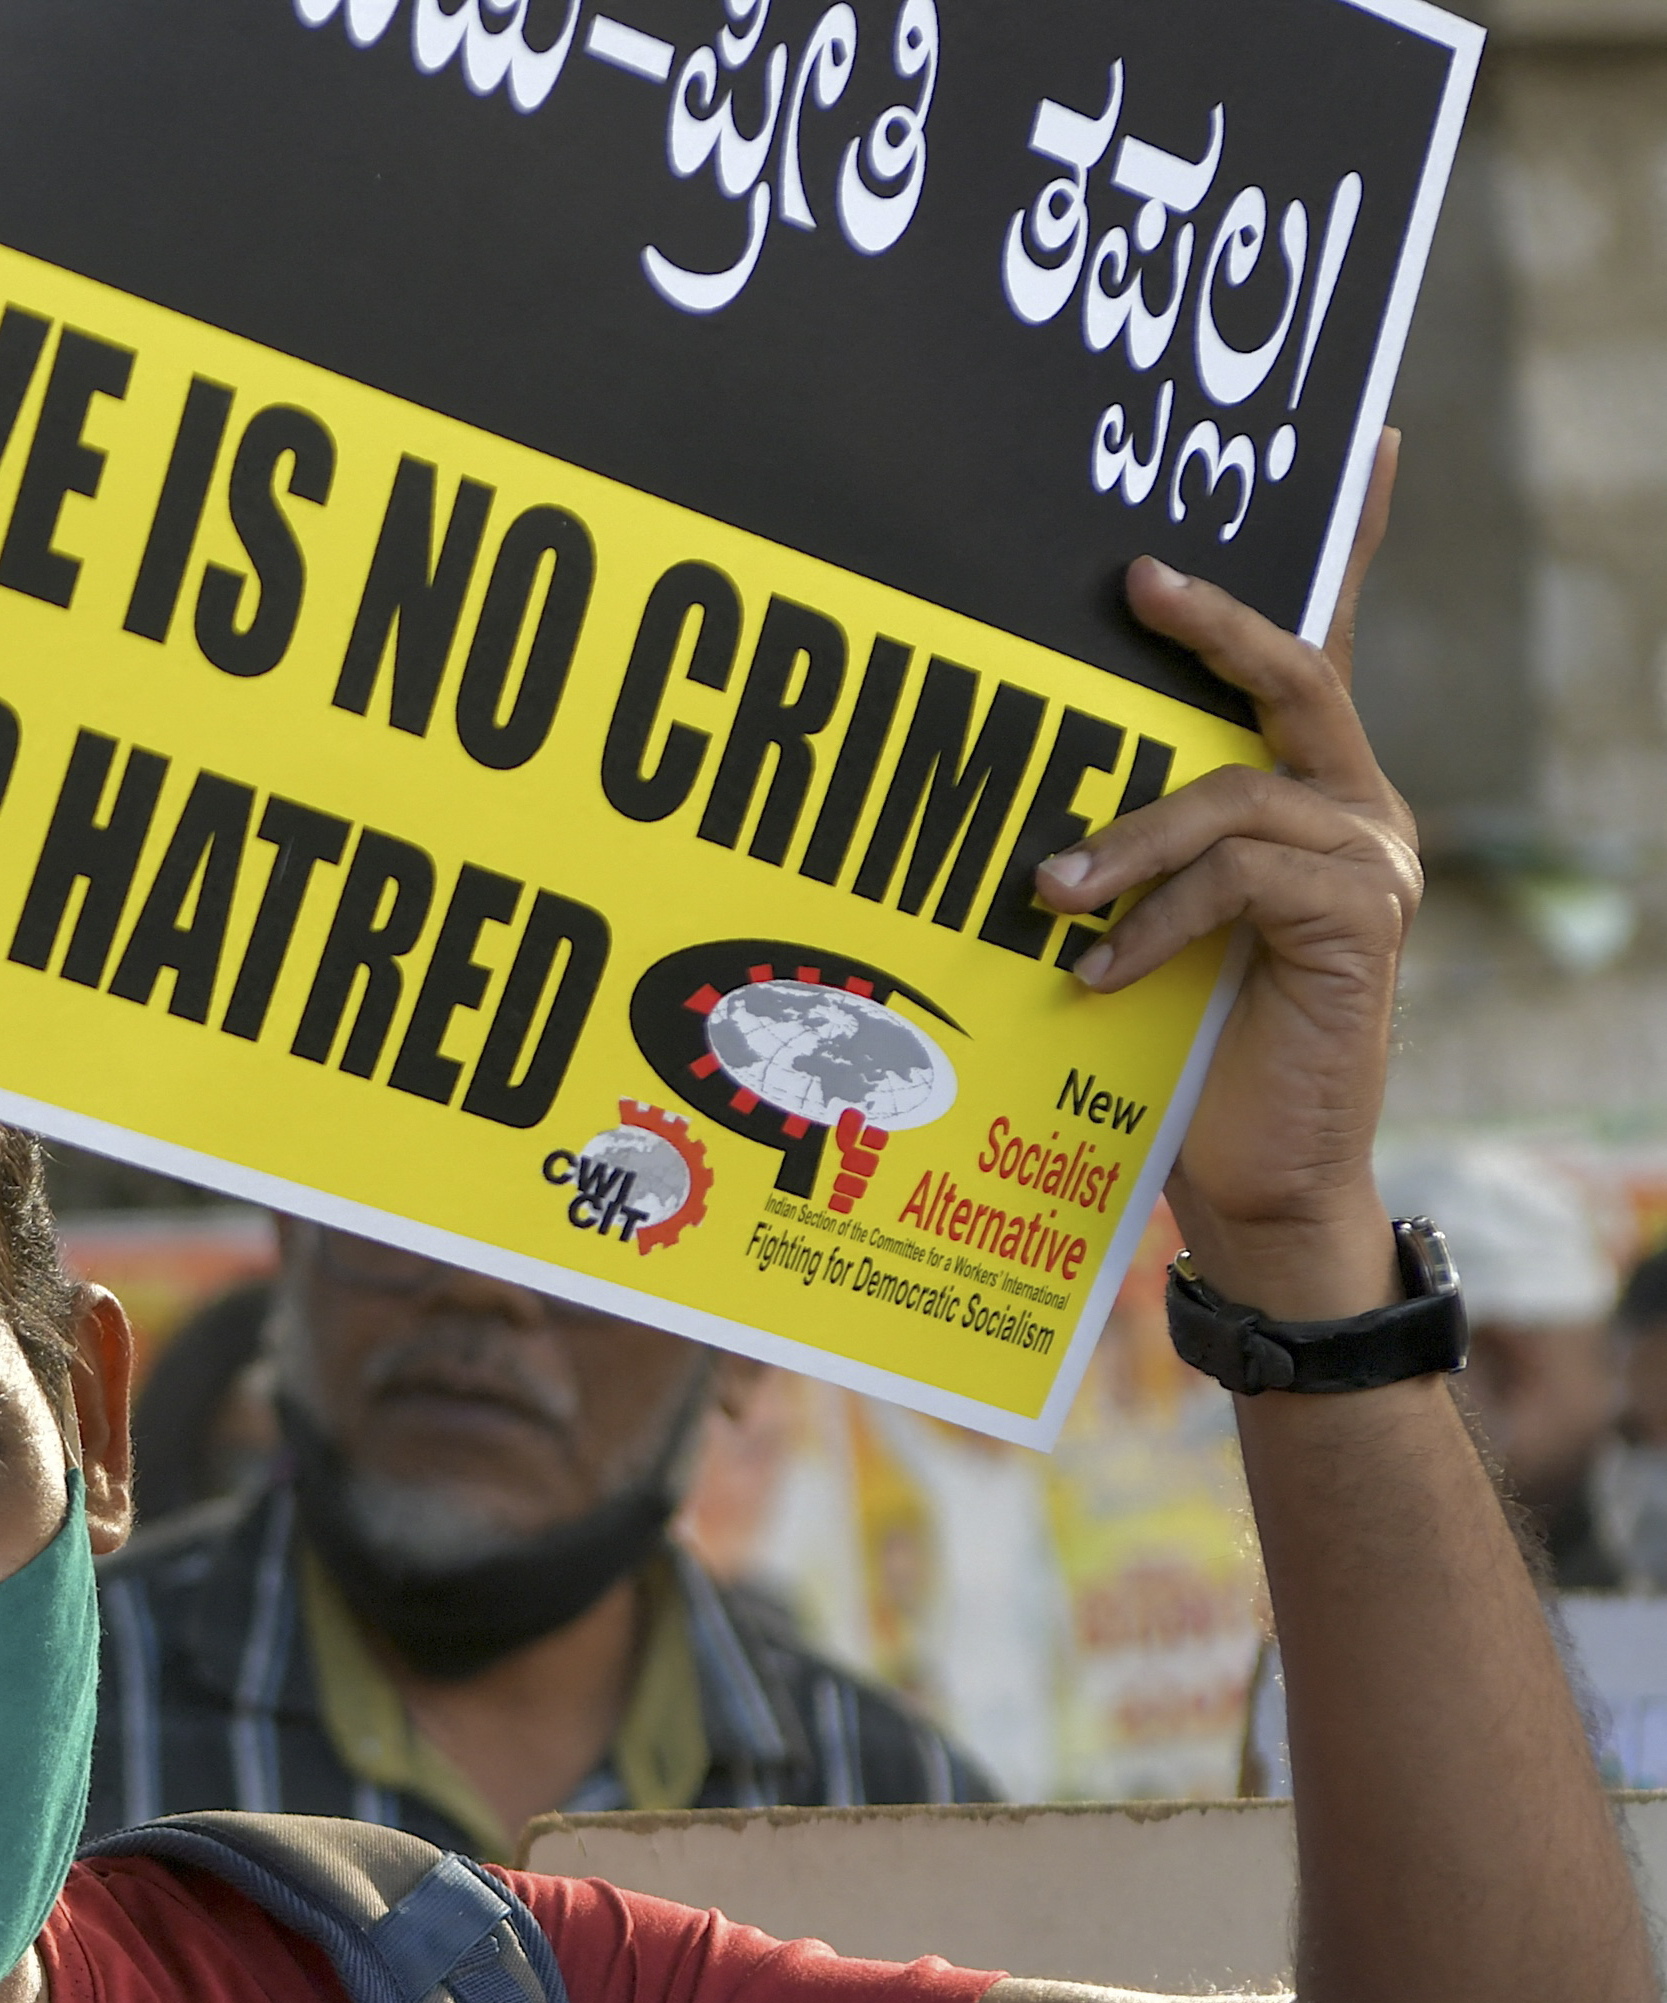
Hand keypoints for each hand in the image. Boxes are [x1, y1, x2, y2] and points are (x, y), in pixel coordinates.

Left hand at [1036, 432, 1423, 1321]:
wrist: (1252, 1173)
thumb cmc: (1175, 1047)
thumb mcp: (1138, 921)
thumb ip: (1124, 842)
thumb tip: (1021, 791)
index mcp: (1305, 790)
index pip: (1317, 647)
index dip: (1338, 541)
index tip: (1349, 443)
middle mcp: (1352, 807)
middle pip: (1294, 675)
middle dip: (1212, 623)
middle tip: (1136, 582)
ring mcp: (1367, 860)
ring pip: (1234, 795)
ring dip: (1125, 840)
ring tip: (1044, 894)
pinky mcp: (1360, 920)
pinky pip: (1241, 876)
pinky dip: (1154, 917)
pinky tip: (1092, 973)